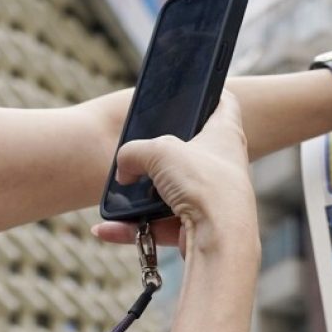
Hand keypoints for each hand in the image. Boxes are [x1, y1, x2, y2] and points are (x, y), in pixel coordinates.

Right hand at [91, 92, 257, 257]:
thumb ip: (133, 152)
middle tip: (135, 154)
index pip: (223, 104)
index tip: (191, 92)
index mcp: (225, 135)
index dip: (208, 94)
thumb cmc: (202, 183)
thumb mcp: (158, 151)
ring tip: (114, 197)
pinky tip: (105, 228)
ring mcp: (210, 200)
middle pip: (187, 153)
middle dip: (157, 156)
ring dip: (138, 198)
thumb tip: (124, 169)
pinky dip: (132, 228)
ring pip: (167, 194)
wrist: (220, 239)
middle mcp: (222, 167)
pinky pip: (157, 226)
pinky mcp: (196, 229)